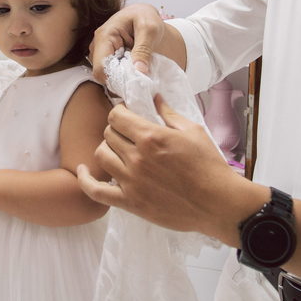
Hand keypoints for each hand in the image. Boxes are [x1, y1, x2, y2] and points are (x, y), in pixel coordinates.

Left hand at [77, 94, 257, 239]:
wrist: (217, 203)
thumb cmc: (209, 166)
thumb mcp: (192, 131)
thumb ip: (168, 114)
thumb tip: (155, 98)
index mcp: (151, 137)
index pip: (117, 116)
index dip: (120, 112)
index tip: (128, 116)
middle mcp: (137, 157)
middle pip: (109, 134)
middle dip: (117, 129)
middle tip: (128, 134)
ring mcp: (131, 181)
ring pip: (101, 156)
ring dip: (107, 149)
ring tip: (118, 151)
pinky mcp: (130, 203)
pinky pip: (96, 191)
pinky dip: (85, 180)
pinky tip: (83, 171)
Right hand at [89, 3, 166, 80]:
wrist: (144, 16)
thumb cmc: (146, 18)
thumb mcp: (150, 29)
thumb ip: (144, 49)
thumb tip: (140, 71)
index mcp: (104, 36)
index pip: (101, 68)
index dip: (118, 78)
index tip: (136, 80)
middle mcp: (97, 46)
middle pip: (103, 74)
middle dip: (122, 79)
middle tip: (141, 75)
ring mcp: (100, 54)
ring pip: (107, 76)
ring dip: (124, 78)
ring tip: (139, 69)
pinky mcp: (106, 59)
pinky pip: (112, 74)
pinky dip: (124, 76)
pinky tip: (135, 69)